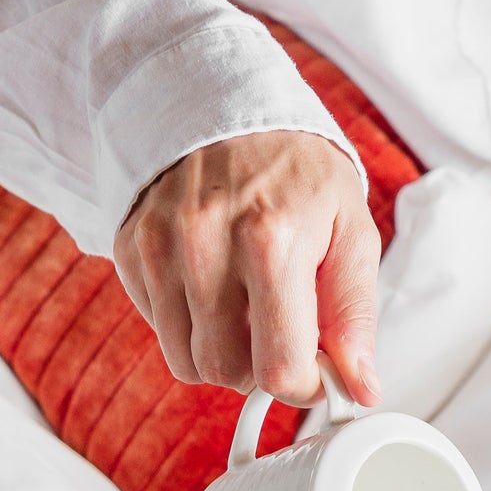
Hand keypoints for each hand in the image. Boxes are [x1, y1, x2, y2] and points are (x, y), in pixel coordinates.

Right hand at [114, 130, 380, 406]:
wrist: (221, 100)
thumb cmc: (294, 170)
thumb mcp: (350, 230)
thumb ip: (355, 316)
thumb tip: (361, 391)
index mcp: (272, 239)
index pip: (280, 370)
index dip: (303, 386)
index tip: (314, 369)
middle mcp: (206, 242)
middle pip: (228, 373)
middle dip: (259, 367)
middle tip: (278, 326)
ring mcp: (160, 246)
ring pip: (187, 362)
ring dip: (221, 352)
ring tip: (243, 306)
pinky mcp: (129, 248)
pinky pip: (159, 330)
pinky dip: (188, 324)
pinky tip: (209, 282)